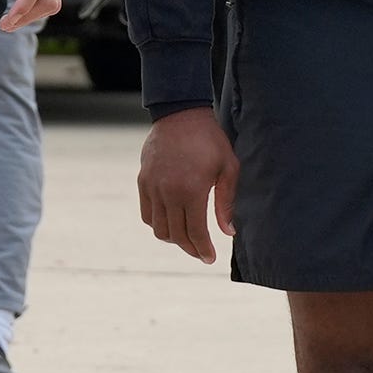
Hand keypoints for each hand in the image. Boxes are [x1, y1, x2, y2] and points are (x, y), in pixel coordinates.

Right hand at [137, 107, 238, 261]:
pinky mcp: (143, 181)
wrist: (180, 114)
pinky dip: (157, 224)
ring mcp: (152, 187)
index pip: (195, 232)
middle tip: (201, 252)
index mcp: (191, 190)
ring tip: (186, 237)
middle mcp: (168, 192)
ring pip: (158, 228)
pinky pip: (146, 214)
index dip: (203, 250)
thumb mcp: (228, 168)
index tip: (210, 258)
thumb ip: (226, 202)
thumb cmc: (209, 140)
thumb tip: (229, 232)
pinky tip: (171, 222)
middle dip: (190, 248)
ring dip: (172, 238)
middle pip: (175, 235)